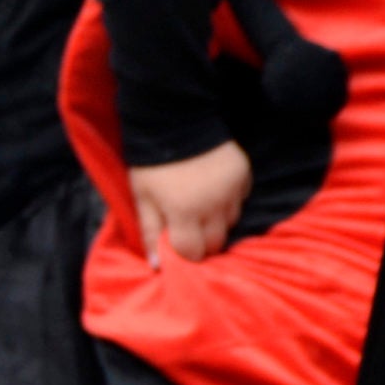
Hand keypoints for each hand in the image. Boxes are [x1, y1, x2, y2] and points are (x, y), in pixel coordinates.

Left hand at [131, 140, 251, 268]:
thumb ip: (150, 231)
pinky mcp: (243, 176)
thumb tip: (157, 265)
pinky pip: (239, 201)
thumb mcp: (141, 196)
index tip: (177, 245)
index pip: (193, 253)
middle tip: (187, 227)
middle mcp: (213, 206)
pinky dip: (227, 202)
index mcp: (184, 212)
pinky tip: (212, 189)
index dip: (184, 253)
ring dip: (215, 222)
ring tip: (198, 205)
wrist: (175, 119)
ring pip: (230, 223)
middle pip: (215, 242)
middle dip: (201, 241)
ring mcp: (232, 191)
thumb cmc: (152, 163)